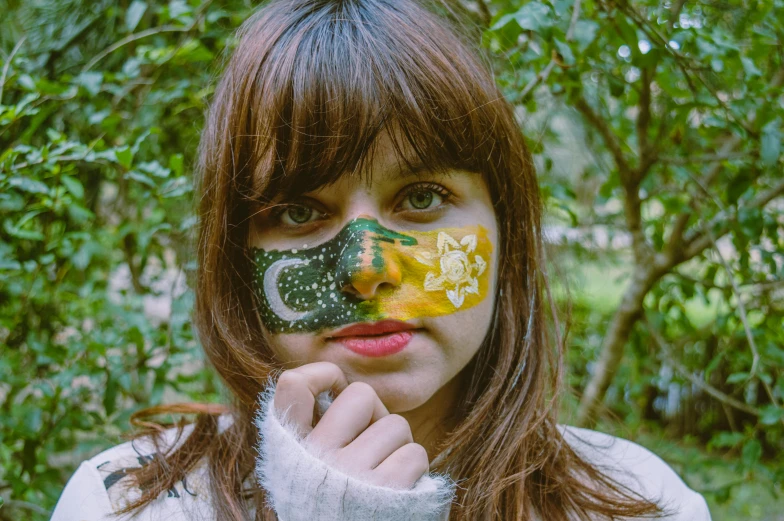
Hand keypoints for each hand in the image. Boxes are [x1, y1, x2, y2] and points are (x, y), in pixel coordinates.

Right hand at [273, 361, 430, 488]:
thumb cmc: (331, 509)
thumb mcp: (303, 473)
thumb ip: (312, 433)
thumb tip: (337, 384)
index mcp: (289, 451)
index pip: (293, 385)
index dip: (320, 374)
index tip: (332, 386)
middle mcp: (314, 458)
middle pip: (362, 395)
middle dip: (376, 417)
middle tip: (370, 448)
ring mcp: (349, 472)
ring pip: (395, 426)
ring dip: (397, 449)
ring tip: (380, 480)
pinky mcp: (386, 489)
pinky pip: (414, 454)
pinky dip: (412, 474)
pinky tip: (394, 495)